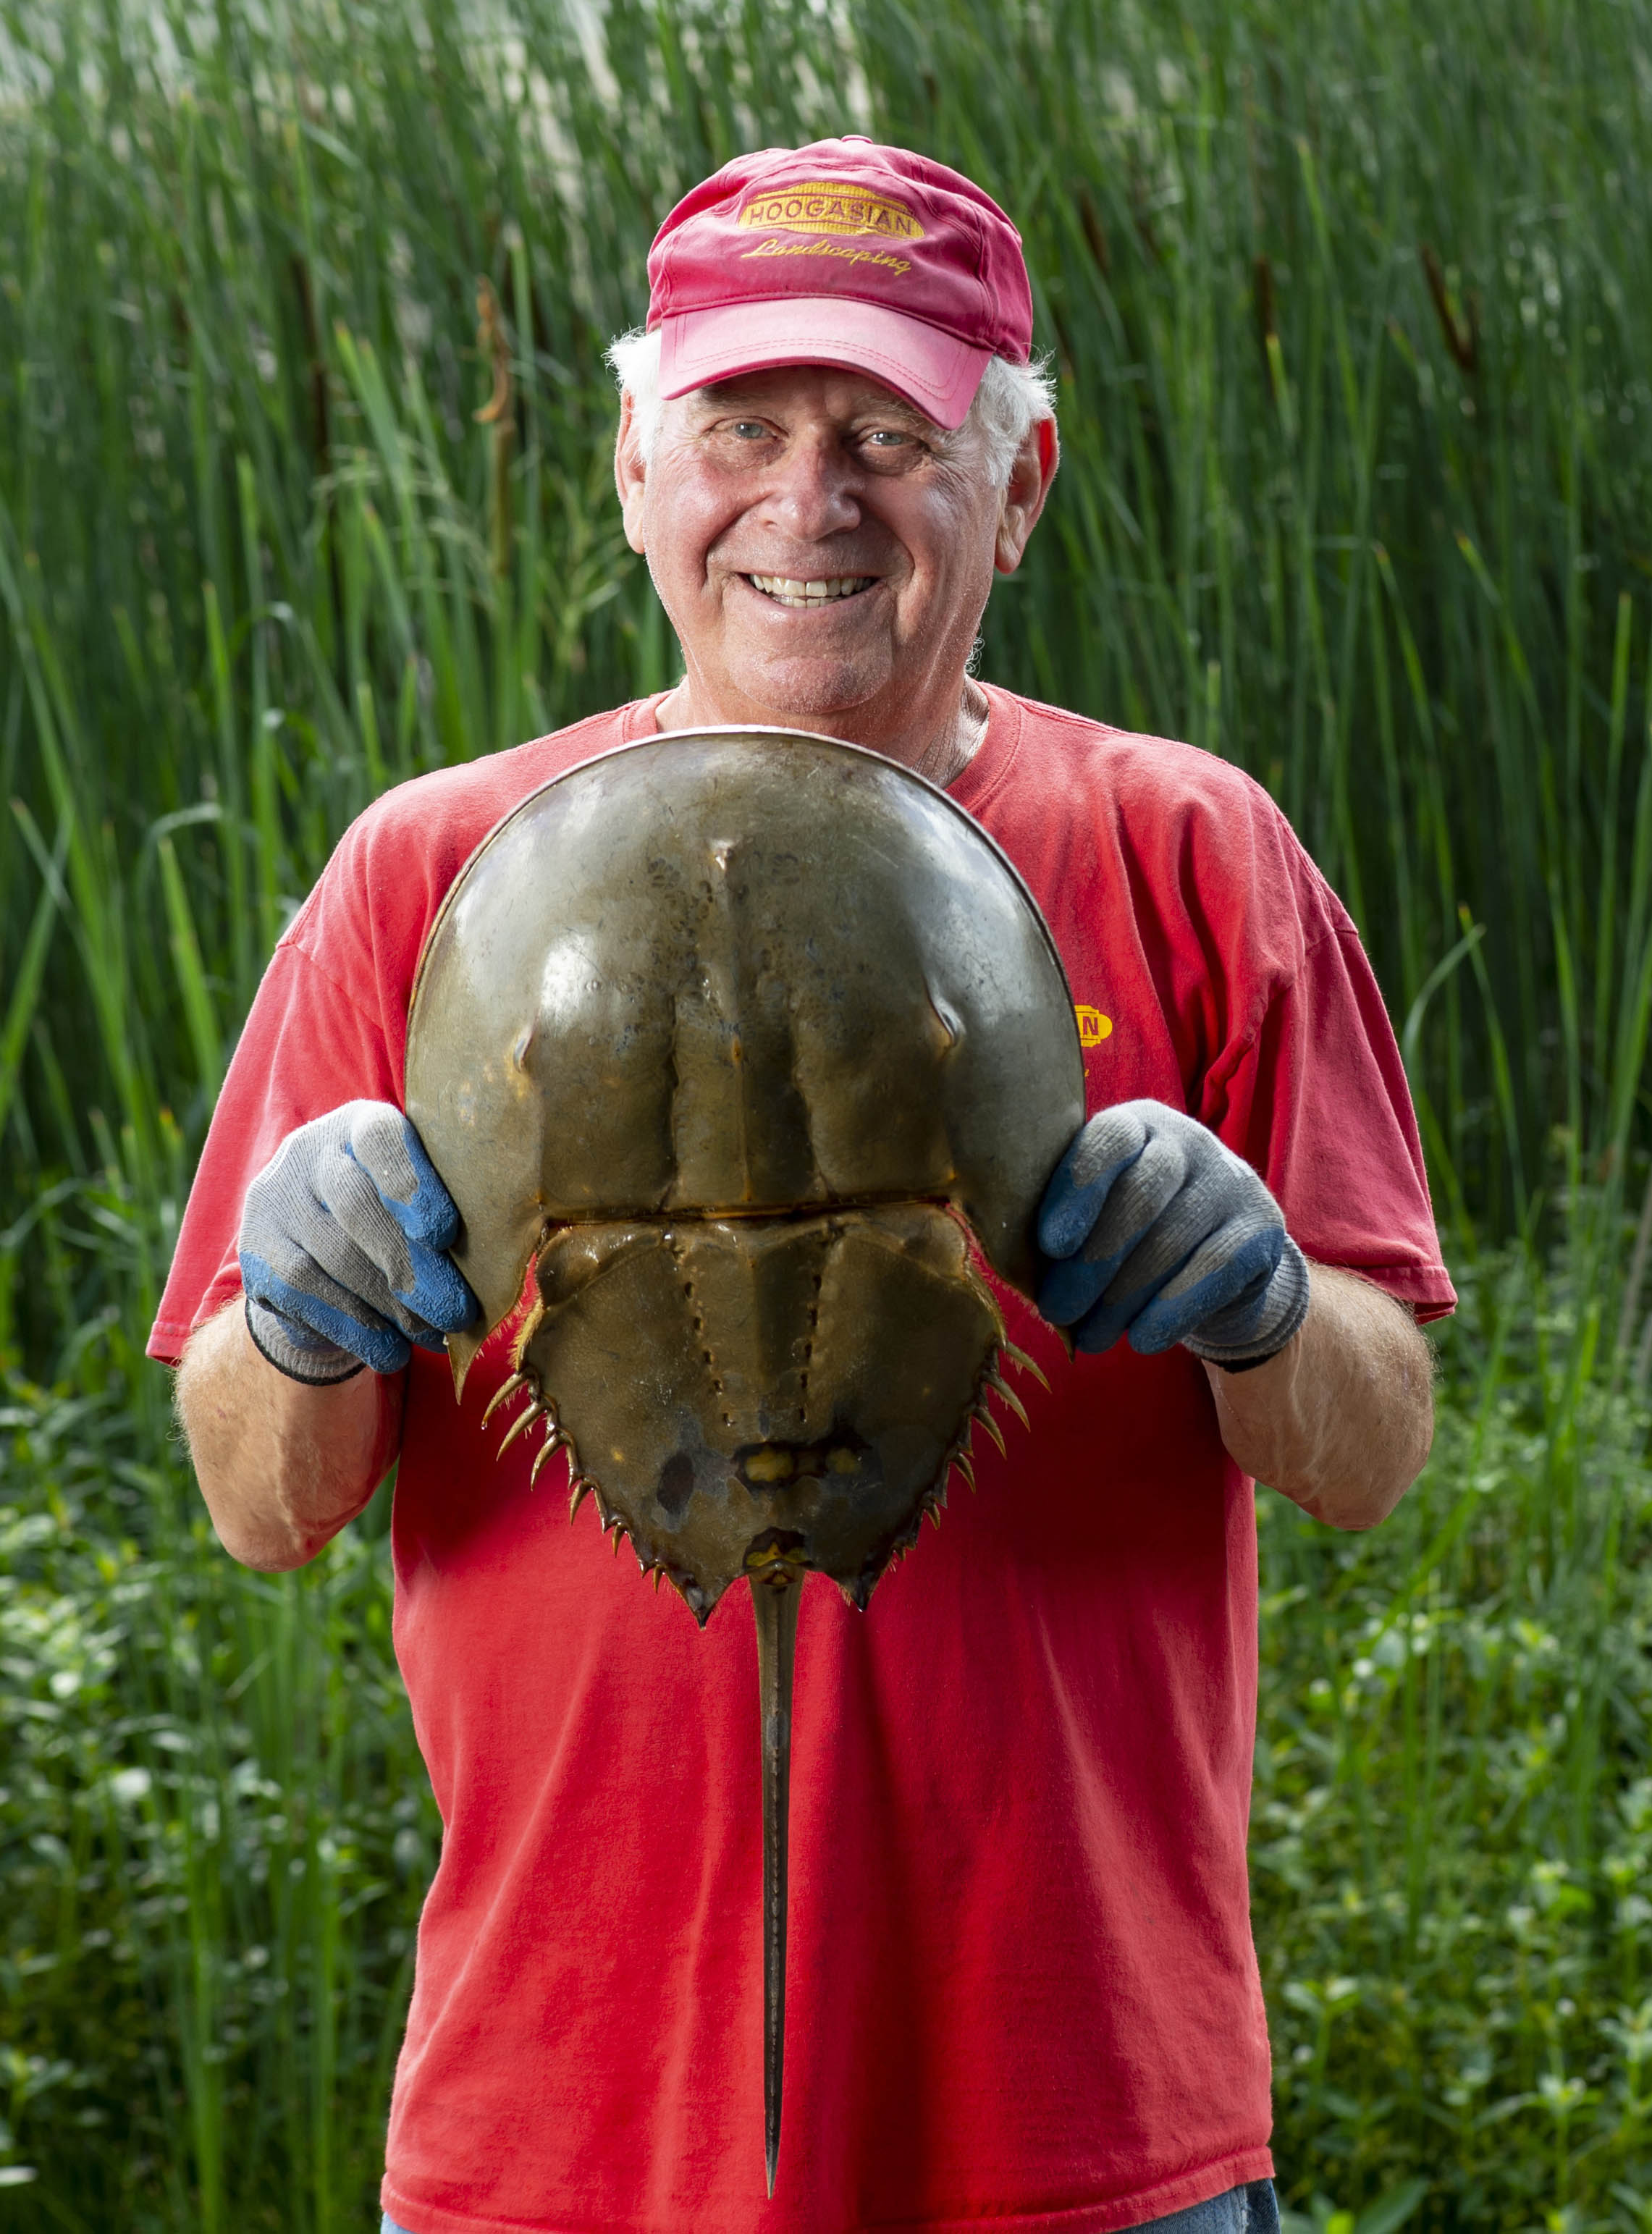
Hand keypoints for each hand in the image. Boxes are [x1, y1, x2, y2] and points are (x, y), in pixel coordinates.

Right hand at [237, 1101, 477, 1382]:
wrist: (313, 1250)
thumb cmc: (394, 1219)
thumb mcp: (419, 1197)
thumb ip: (448, 1211)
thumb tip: (495, 1260)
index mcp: (358, 1125)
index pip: (379, 1138)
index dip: (410, 1184)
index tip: (443, 1232)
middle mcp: (307, 1153)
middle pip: (355, 1205)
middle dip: (411, 1265)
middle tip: (456, 1311)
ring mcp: (274, 1204)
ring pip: (331, 1258)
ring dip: (389, 1306)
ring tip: (432, 1334)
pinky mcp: (257, 1257)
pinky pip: (305, 1296)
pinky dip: (355, 1329)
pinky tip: (391, 1351)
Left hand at [1036, 1100, 1309, 1365]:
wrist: (1224, 1264)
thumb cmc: (1136, 1234)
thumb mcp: (1100, 1212)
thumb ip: (1068, 1218)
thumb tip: (1016, 1259)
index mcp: (1140, 1125)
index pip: (1111, 1139)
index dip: (1078, 1189)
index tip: (1050, 1245)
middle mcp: (1192, 1142)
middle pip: (1141, 1198)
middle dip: (1091, 1263)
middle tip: (1056, 1311)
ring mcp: (1232, 1183)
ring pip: (1171, 1241)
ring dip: (1122, 1299)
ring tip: (1089, 1337)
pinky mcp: (1262, 1229)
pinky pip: (1212, 1271)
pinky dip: (1170, 1311)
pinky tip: (1141, 1340)